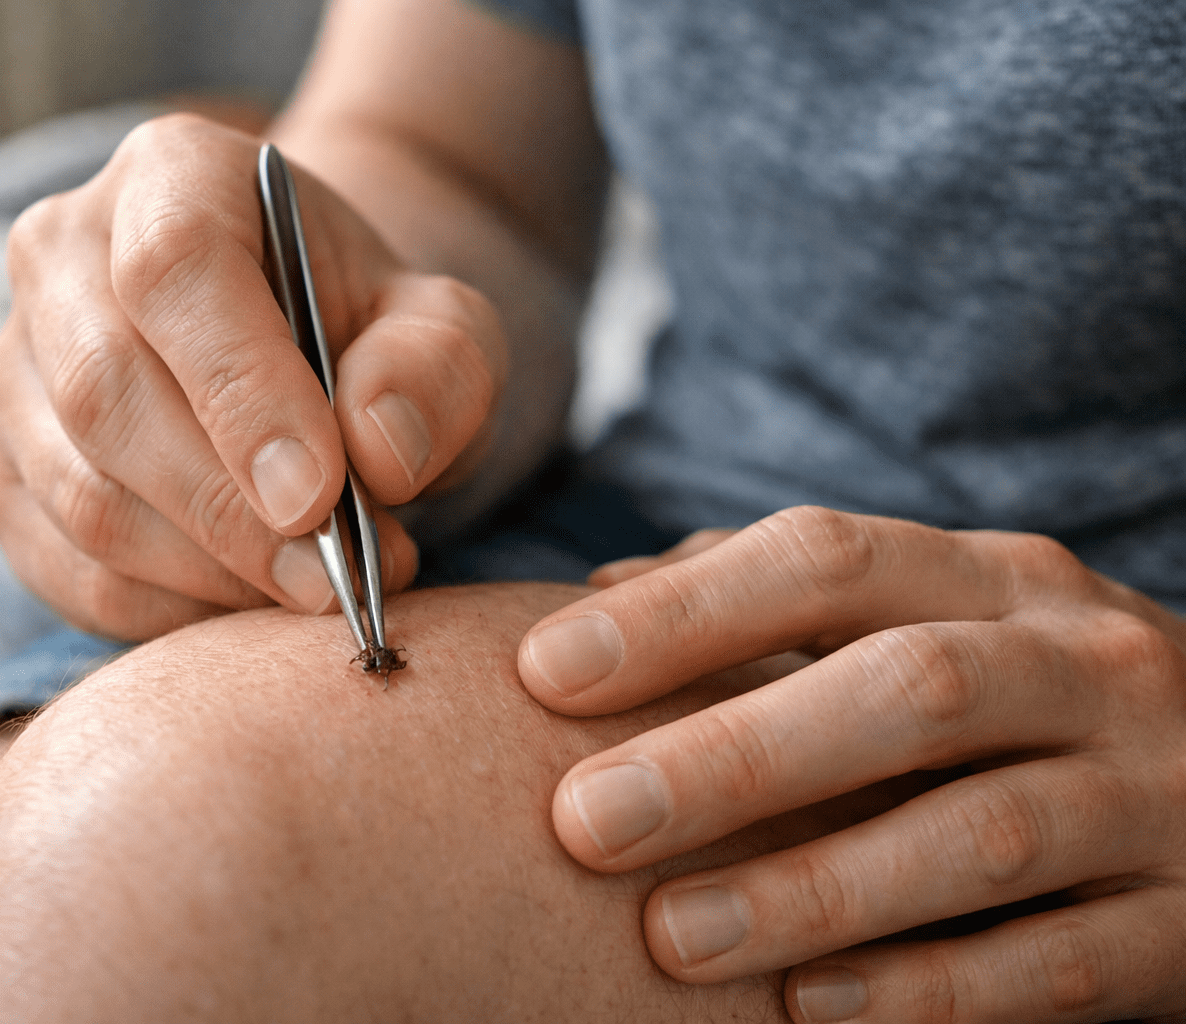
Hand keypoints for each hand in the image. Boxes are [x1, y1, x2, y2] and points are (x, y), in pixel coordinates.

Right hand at [0, 113, 508, 638]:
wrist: (301, 359)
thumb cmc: (370, 335)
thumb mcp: (444, 329)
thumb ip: (436, 368)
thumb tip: (374, 450)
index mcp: (170, 175)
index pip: (176, 270)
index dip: (244, 392)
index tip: (322, 495)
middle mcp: (59, 256)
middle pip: (109, 396)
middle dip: (231, 514)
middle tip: (335, 577)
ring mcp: (14, 371)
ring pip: (81, 498)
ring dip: (209, 573)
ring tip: (316, 586)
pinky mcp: (3, 475)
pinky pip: (67, 571)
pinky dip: (167, 613)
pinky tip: (247, 602)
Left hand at [518, 506, 1185, 1022]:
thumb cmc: (1027, 696)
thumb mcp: (935, 614)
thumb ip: (780, 602)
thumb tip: (602, 596)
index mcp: (998, 579)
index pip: (830, 560)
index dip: (685, 613)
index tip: (541, 669)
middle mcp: (1083, 665)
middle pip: (906, 691)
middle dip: (737, 755)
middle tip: (585, 820)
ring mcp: (1155, 794)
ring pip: (980, 837)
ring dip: (817, 889)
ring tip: (673, 939)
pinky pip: (1058, 965)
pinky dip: (929, 990)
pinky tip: (809, 1011)